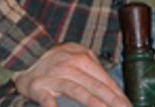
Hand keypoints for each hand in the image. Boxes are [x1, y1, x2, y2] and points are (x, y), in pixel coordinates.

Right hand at [13, 43, 130, 106]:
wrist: (26, 53)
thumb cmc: (55, 58)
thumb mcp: (77, 53)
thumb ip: (92, 65)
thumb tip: (110, 83)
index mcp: (83, 59)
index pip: (104, 79)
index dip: (118, 94)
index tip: (128, 104)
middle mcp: (71, 67)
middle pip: (96, 87)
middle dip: (113, 101)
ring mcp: (56, 78)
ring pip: (79, 92)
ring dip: (94, 104)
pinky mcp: (40, 88)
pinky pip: (48, 100)